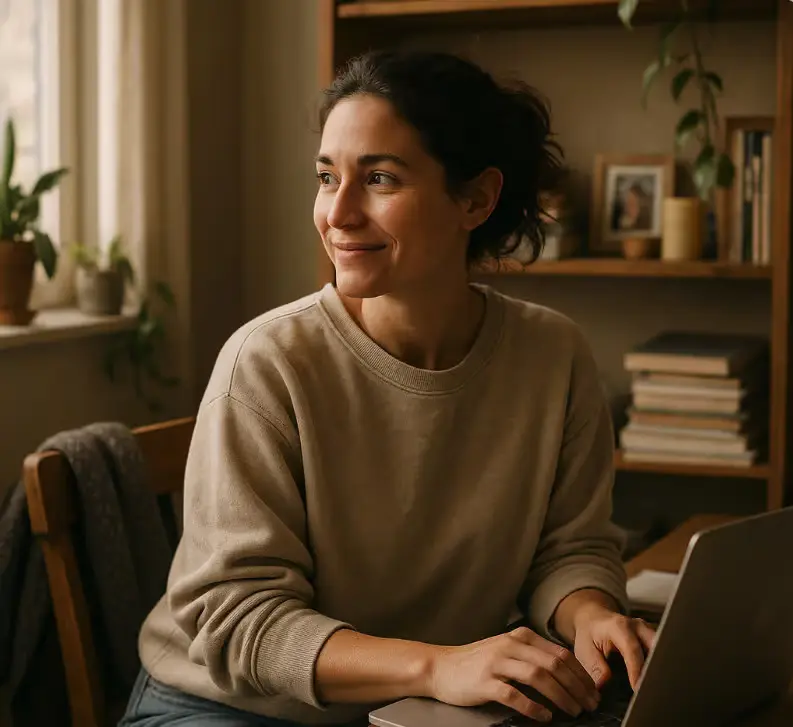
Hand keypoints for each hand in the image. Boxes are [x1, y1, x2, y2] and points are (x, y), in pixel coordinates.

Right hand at [429, 626, 601, 722]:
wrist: (441, 667)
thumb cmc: (478, 662)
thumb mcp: (508, 651)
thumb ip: (533, 656)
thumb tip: (568, 675)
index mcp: (520, 637)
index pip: (560, 653)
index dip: (581, 674)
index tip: (593, 692)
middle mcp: (510, 645)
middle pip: (554, 664)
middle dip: (577, 687)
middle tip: (590, 705)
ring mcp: (496, 663)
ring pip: (538, 676)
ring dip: (561, 696)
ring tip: (573, 711)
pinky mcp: (484, 682)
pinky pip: (514, 694)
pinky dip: (533, 707)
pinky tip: (544, 716)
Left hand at [571, 606, 655, 690]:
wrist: (593, 618)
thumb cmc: (589, 634)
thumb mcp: (585, 650)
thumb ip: (595, 666)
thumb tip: (604, 683)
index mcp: (619, 626)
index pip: (632, 649)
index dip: (636, 669)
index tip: (637, 688)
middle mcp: (637, 626)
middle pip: (655, 647)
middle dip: (655, 668)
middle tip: (650, 690)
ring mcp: (647, 630)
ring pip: (662, 649)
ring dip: (660, 667)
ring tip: (654, 687)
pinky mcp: (652, 637)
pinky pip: (661, 651)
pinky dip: (659, 665)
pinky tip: (654, 680)